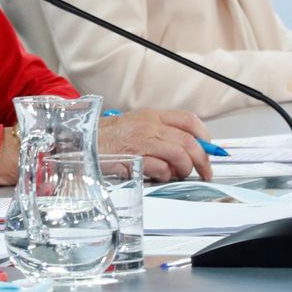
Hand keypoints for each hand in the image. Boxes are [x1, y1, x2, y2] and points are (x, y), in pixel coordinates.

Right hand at [98, 107, 212, 181]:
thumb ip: (160, 133)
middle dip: (203, 161)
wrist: (81, 141)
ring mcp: (142, 141)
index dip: (205, 137)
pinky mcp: (134, 158)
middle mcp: (149, 125)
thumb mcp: (136, 126)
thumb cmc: (107, 138)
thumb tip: (188, 148)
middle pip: (190, 141)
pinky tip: (159, 176)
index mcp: (152, 115)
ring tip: (179, 174)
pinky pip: (162, 169)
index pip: (189, 120)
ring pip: (180, 155)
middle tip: (205, 172)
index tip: (210, 150)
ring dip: (185, 169)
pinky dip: (166, 175)